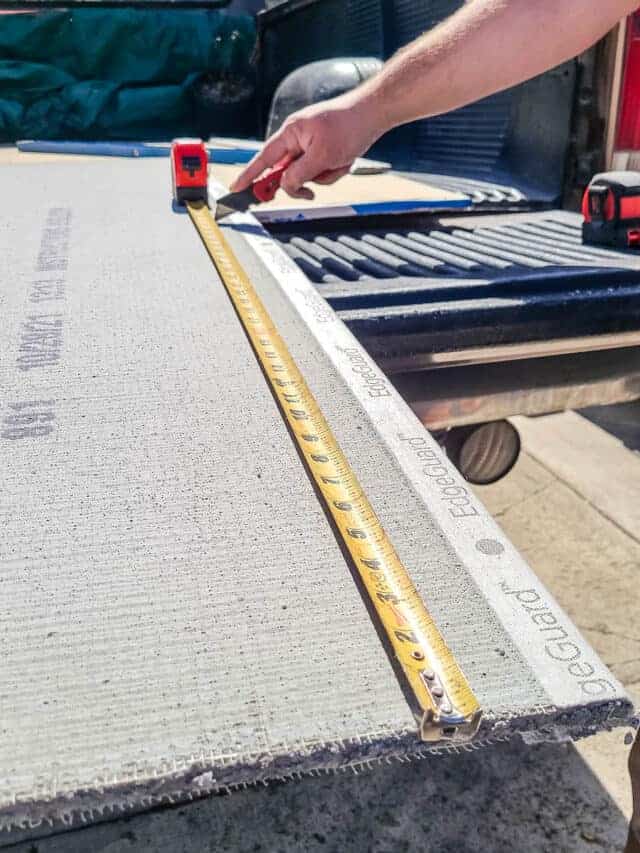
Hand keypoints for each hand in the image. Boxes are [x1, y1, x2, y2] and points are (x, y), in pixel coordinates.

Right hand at [229, 92, 382, 199]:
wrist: (373, 113)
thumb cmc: (348, 126)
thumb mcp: (321, 156)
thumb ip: (299, 174)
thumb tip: (285, 185)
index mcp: (290, 133)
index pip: (264, 158)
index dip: (249, 175)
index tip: (237, 187)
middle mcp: (297, 138)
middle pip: (288, 172)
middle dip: (304, 181)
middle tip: (309, 192)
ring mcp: (311, 144)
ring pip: (309, 175)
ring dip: (325, 175)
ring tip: (340, 162)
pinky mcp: (324, 149)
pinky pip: (323, 170)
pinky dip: (334, 170)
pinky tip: (346, 159)